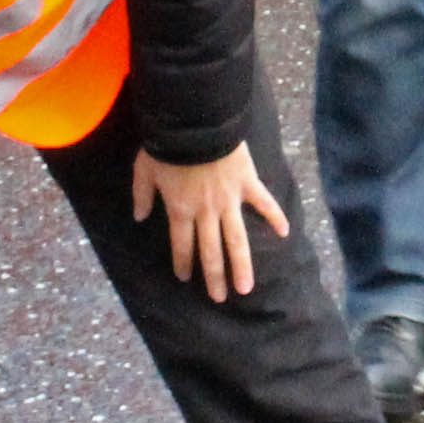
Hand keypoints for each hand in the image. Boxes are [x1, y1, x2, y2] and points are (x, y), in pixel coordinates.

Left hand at [129, 142, 291, 302]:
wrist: (195, 124)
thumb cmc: (167, 145)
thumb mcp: (144, 170)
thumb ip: (142, 196)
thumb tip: (138, 217)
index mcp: (180, 210)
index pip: (182, 244)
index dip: (183, 263)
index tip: (185, 279)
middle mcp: (206, 212)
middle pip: (210, 251)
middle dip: (213, 277)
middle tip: (218, 298)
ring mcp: (229, 200)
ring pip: (237, 240)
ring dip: (241, 265)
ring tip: (246, 288)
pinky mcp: (247, 184)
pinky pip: (264, 204)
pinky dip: (275, 217)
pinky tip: (284, 233)